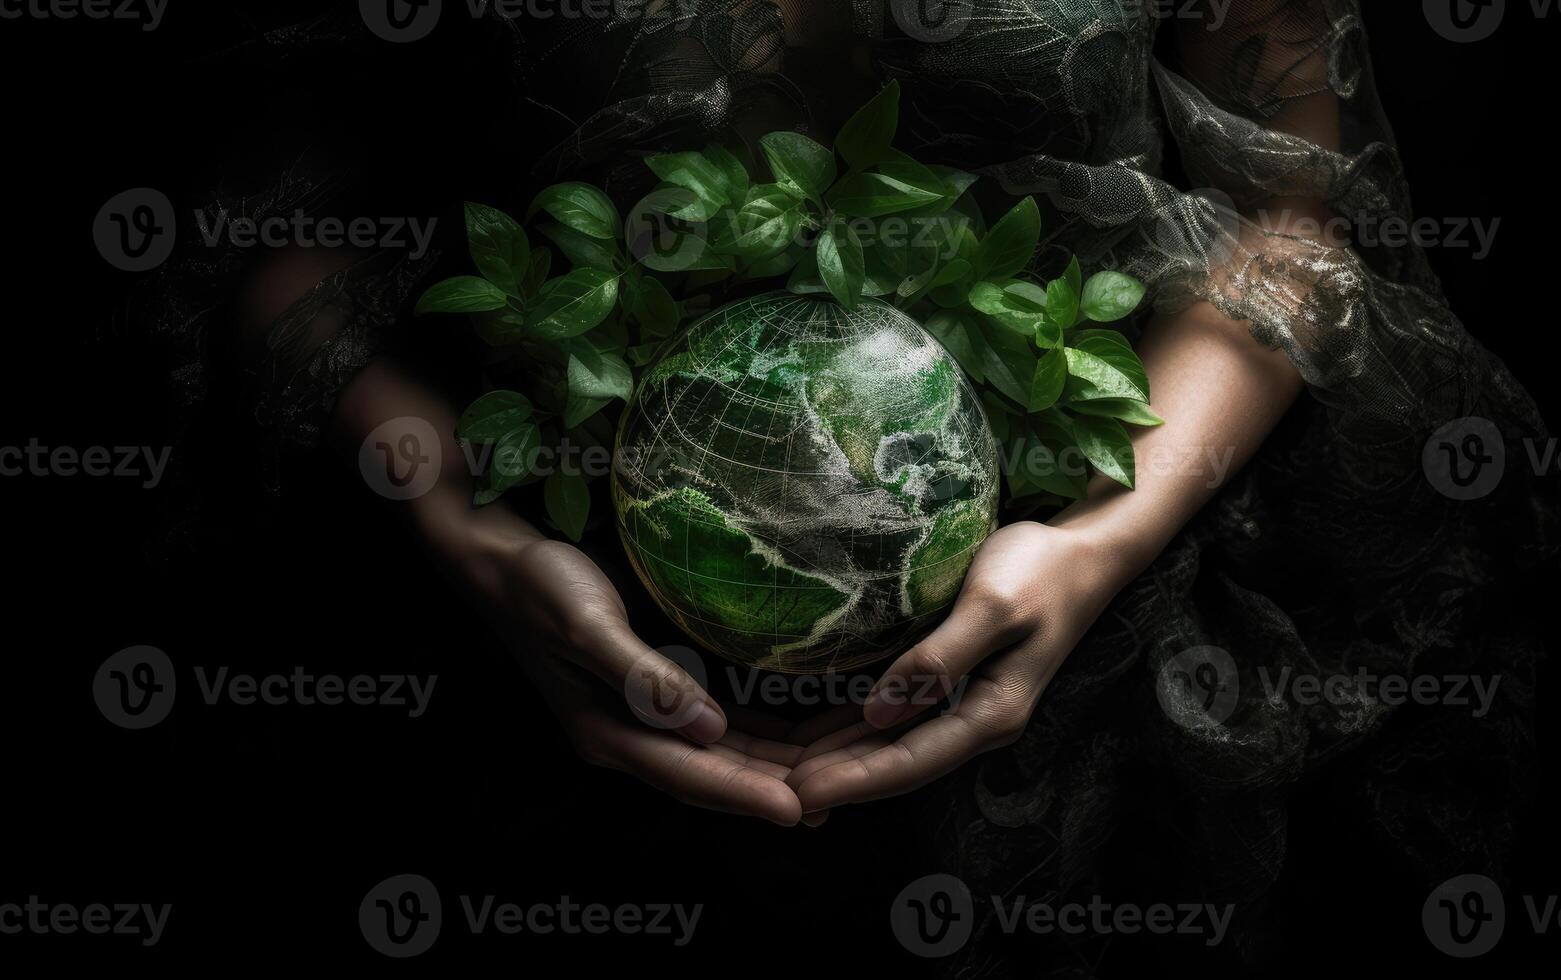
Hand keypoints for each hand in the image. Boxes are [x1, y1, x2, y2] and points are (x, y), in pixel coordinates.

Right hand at [480, 537, 807, 825]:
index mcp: (607, 732)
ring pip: (719, 753)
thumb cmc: (544, 588)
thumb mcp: (589, 627)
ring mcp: (644, 715)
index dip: (744, 795)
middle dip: (770, 791)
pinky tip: (796, 734)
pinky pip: (717, 722)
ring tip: (830, 778)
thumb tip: (707, 730)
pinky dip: (758, 733)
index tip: (799, 810)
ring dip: (771, 767)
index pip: (689, 775)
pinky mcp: (658, 689)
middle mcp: (628, 734)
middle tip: (836, 805)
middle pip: (711, 774)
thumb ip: (645, 679)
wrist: (507, 561)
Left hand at [785, 521, 1123, 812]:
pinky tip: (813, 735)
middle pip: (894, 765)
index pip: (908, 763)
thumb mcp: (990, 608)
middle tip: (768, 792)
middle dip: (834, 780)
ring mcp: (966, 704)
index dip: (851, 783)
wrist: (1084, 551)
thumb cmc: (1040, 572)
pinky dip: (851, 730)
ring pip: (890, 746)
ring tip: (778, 772)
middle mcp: (976, 721)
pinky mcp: (954, 682)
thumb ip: (938, 661)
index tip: (799, 795)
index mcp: (990, 714)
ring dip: (837, 760)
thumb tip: (880, 715)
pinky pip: (896, 720)